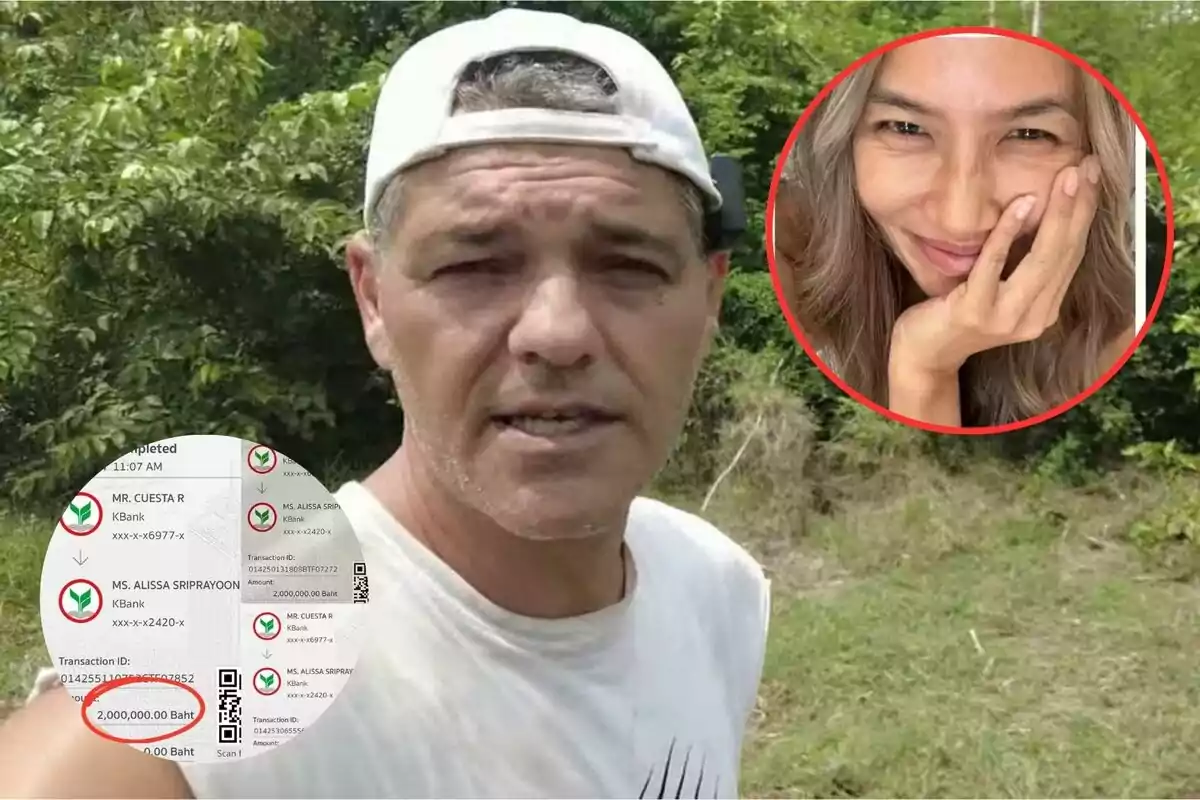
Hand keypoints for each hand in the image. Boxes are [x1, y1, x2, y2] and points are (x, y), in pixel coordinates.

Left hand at [890, 157, 1100, 377]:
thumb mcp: (996, 288)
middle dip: (1079, 208)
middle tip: (1086, 167)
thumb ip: (1019, 263)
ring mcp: (1005, 318)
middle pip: (1064, 254)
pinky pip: (993, 266)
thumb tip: (1039, 210)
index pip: (1073, 255)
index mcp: (1044, 309)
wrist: (922, 356)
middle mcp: (1033, 317)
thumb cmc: (956, 314)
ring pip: (1041, 260)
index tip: (1091, 176)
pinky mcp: (974, 313)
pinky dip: (1007, 233)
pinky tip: (1020, 204)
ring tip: (1067, 178)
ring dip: (1057, 215)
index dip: (1085, 215)